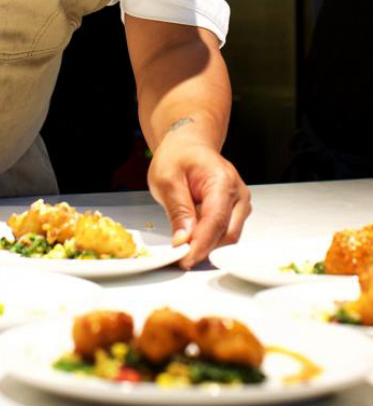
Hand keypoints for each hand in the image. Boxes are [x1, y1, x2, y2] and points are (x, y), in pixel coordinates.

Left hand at [147, 129, 250, 268]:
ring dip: (207, 245)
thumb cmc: (178, 157)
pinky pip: (225, 232)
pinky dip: (209, 239)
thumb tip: (183, 241)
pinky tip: (192, 235)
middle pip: (227, 234)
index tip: (185, 260)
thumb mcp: (166, 179)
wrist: (189, 145)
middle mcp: (238, 193)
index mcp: (222, 180)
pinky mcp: (237, 212)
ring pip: (228, 237)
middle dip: (204, 249)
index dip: (201, 245)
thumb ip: (178, 210)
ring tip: (182, 244)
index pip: (216, 221)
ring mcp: (240, 203)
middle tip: (179, 256)